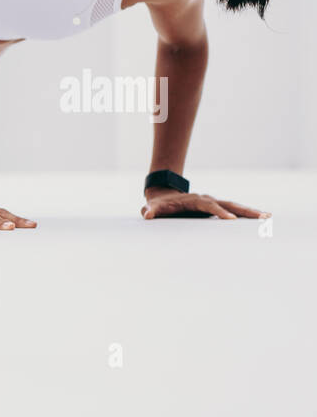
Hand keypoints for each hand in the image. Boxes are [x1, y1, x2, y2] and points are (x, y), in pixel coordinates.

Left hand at [140, 188, 271, 219]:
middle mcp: (207, 199)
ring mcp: (213, 203)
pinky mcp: (216, 208)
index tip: (231, 219)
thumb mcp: (152, 207)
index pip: (209, 206)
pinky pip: (233, 211)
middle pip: (229, 204)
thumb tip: (148, 215)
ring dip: (250, 212)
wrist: (163, 195)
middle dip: (244, 211)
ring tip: (268, 218)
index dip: (219, 212)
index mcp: (195, 200)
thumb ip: (150, 210)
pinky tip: (260, 221)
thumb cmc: (158, 204)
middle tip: (262, 217)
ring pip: (235, 206)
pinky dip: (245, 215)